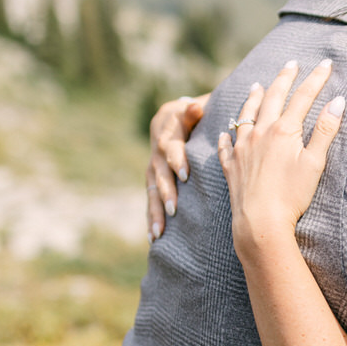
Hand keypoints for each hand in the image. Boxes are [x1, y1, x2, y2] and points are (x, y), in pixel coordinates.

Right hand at [147, 93, 208, 240]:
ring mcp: (152, 168)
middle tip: (174, 209)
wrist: (173, 118)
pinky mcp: (153, 181)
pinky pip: (151, 201)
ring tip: (159, 232)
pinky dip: (151, 218)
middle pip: (158, 174)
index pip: (170, 147)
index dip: (176, 160)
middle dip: (166, 192)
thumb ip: (193, 111)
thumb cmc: (194, 112)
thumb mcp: (193, 107)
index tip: (186, 175)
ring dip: (155, 212)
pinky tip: (153, 238)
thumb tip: (195, 107)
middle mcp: (156, 152)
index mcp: (166, 132)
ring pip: (152, 192)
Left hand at [217, 60, 343, 256]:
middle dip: (284, 78)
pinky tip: (227, 131)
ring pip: (246, 114)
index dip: (316, 78)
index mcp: (284, 130)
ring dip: (253, 98)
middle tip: (291, 64)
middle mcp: (260, 133)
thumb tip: (339, 101)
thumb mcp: (315, 162)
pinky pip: (227, 144)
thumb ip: (325, 130)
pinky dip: (228, 133)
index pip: (304, 97)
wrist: (260, 221)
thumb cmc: (292, 195)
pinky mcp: (232, 165)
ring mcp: (242, 148)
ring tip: (256, 85)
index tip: (325, 63)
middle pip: (273, 97)